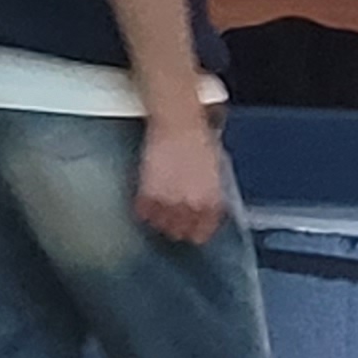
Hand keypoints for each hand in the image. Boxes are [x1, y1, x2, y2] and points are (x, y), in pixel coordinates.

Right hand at [133, 119, 225, 243]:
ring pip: (161, 226)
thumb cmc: (199, 139)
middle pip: (181, 233)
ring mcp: (168, 202)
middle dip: (178, 228)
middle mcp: (192, 206)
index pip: (204, 232)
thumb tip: (206, 205)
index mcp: (212, 201)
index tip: (193, 230)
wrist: (179, 123)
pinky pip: (143, 213)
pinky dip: (144, 210)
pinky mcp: (148, 194)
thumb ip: (210, 193)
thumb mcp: (214, 170)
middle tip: (174, 219)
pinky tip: (147, 202)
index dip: (197, 232)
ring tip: (160, 211)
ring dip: (160, 221)